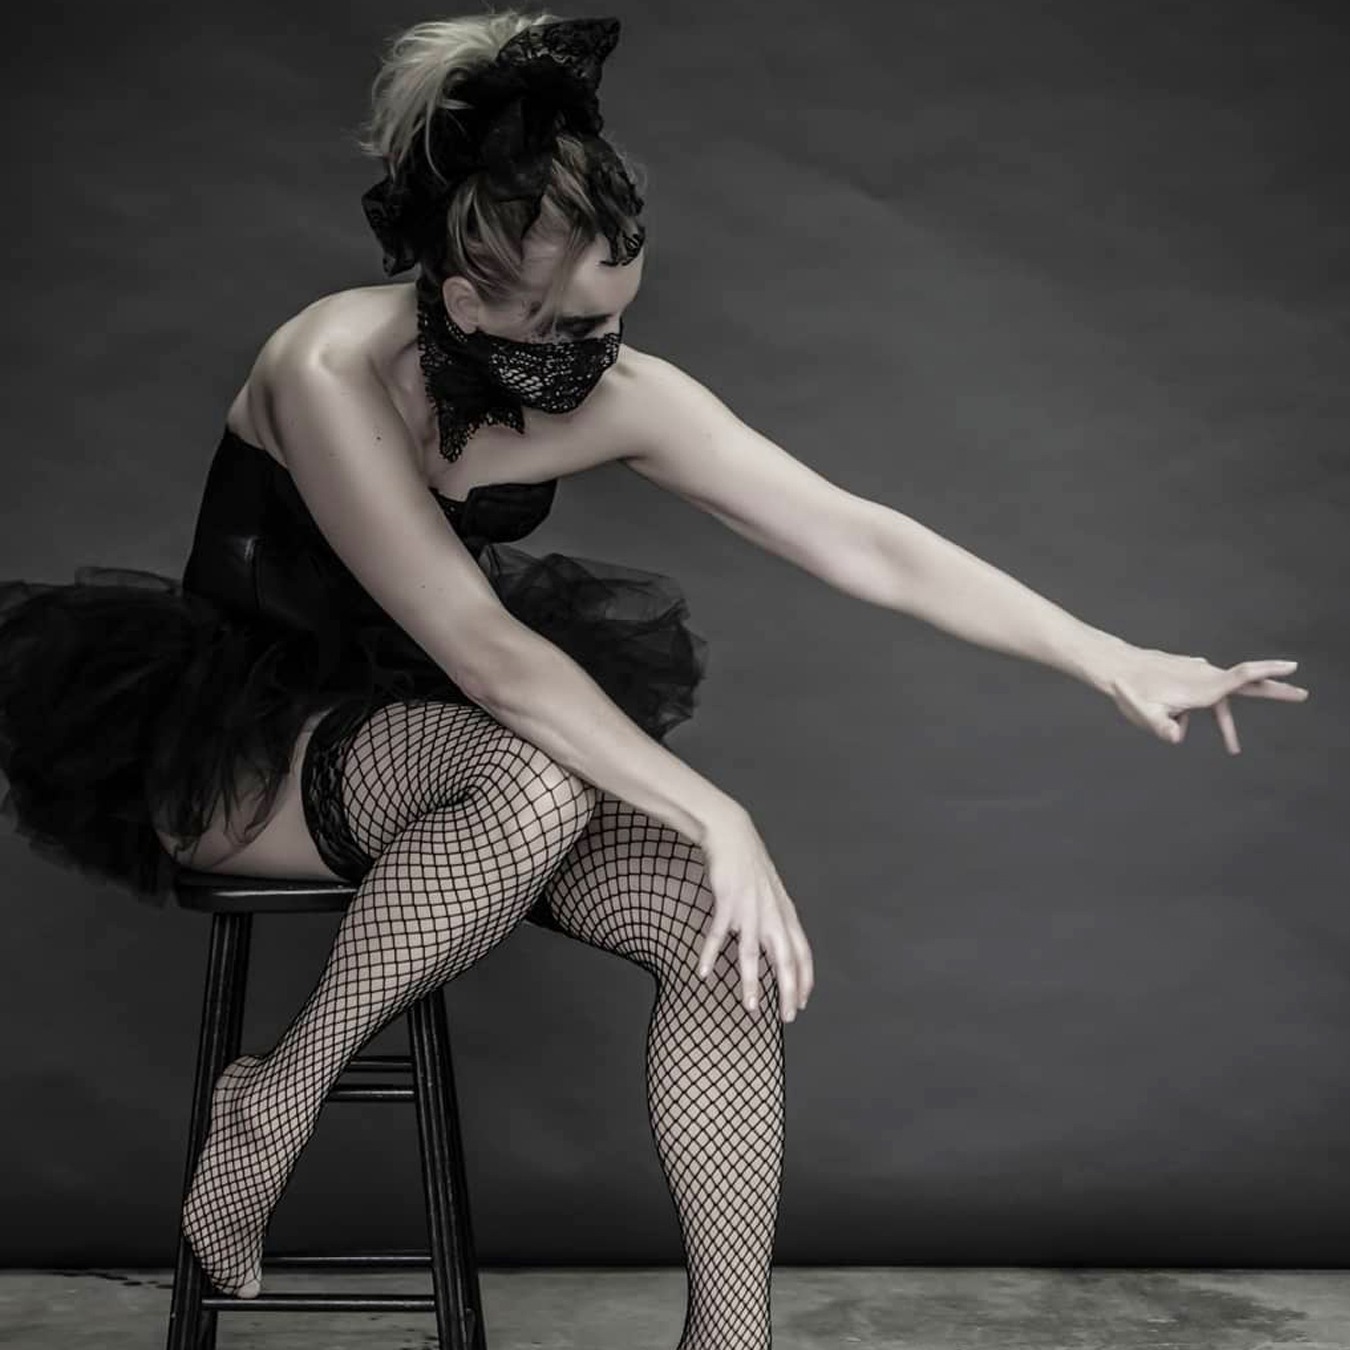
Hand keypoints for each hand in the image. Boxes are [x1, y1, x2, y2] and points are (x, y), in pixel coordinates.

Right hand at [696, 808, 814, 1021]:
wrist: (732, 835)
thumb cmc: (750, 867)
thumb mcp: (770, 896)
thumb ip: (775, 921)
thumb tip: (776, 947)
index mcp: (785, 914)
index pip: (803, 954)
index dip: (805, 981)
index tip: (801, 1003)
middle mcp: (772, 914)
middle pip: (786, 960)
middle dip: (788, 991)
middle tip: (786, 1018)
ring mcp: (750, 908)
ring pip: (752, 953)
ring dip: (751, 983)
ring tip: (750, 1008)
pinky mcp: (728, 901)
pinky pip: (718, 934)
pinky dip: (711, 954)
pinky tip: (704, 973)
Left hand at [1105, 647, 1308, 752]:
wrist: (1115, 667)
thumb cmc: (1130, 690)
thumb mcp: (1145, 714)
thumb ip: (1162, 727)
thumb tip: (1176, 738)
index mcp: (1203, 686)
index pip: (1241, 676)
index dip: (1267, 671)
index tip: (1291, 667)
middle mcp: (1205, 677)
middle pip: (1247, 684)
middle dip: (1274, 690)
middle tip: (1302, 693)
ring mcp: (1198, 673)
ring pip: (1220, 702)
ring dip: (1225, 723)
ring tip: (1233, 747)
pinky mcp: (1189, 674)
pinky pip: (1201, 698)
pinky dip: (1196, 712)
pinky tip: (1175, 719)